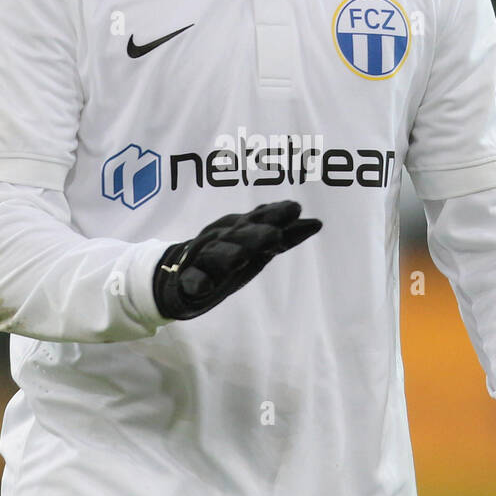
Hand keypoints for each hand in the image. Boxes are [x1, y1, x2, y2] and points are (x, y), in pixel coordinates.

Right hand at [152, 200, 321, 320]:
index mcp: (238, 230)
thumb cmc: (227, 256)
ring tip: (241, 258)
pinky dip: (197, 282)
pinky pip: (192, 280)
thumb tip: (317, 222)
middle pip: (238, 236)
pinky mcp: (187, 280)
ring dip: (228, 255)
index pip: (258, 219)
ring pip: (216, 256)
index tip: (295, 209)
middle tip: (274, 235)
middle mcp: (221, 239)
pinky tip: (205, 286)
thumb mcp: (257, 246)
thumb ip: (286, 236)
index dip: (275, 213)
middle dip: (255, 234)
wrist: (178, 274)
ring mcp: (203, 259)